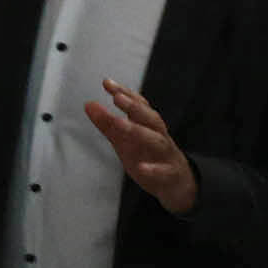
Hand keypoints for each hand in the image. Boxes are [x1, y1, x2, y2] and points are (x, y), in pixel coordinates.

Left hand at [83, 81, 197, 215]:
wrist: (178, 184)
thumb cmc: (149, 157)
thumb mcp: (126, 140)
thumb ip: (108, 124)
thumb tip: (88, 104)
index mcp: (149, 126)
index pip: (139, 106)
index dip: (125, 93)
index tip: (107, 83)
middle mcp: (160, 136)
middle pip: (151, 118)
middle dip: (135, 107)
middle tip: (117, 98)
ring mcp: (166, 155)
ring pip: (157, 141)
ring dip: (139, 131)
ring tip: (120, 124)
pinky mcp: (169, 175)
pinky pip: (163, 171)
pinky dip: (153, 169)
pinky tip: (142, 167)